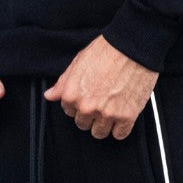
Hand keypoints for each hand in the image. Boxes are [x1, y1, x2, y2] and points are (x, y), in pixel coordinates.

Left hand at [43, 35, 158, 139]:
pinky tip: (122, 116)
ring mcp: (106, 114)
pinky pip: (119, 135)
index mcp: (72, 95)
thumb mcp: (78, 62)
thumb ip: (63, 83)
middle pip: (83, 124)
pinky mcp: (126, 117)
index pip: (69, 112)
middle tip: (101, 102)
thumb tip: (50, 96)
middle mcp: (87, 107)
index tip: (88, 98)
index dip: (78, 105)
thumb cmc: (106, 51)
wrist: (132, 48)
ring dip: (104, 125)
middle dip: (90, 116)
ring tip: (111, 110)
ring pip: (99, 133)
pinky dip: (120, 128)